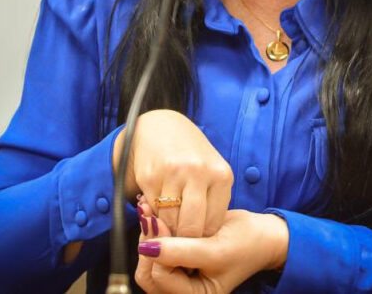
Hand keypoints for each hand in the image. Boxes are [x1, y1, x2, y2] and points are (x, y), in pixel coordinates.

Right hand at [114, 109, 232, 236]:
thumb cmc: (192, 157)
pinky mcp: (150, 176)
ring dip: (168, 228)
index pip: (213, 225)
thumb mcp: (212, 174)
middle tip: (180, 241)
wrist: (161, 127)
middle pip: (191, 228)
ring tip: (169, 223)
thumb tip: (203, 244)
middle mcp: (199, 173)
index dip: (203, 239)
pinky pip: (152, 211)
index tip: (196, 242)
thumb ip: (212, 204)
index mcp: (221, 175)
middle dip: (185, 240)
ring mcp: (173, 174)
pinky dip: (154, 215)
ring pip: (170, 223)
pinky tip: (158, 207)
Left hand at [134, 209, 288, 293]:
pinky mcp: (177, 262)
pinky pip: (156, 252)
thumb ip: (183, 251)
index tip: (160, 220)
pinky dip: (154, 234)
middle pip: (149, 275)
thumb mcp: (216, 249)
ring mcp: (180, 278)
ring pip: (149, 263)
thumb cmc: (245, 244)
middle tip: (149, 214)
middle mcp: (184, 291)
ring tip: (149, 212)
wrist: (261, 234)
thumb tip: (147, 248)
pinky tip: (155, 215)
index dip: (157, 249)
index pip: (159, 278)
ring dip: (148, 237)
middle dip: (147, 243)